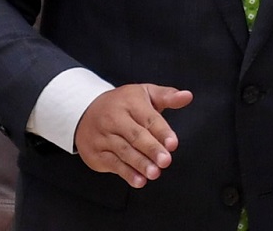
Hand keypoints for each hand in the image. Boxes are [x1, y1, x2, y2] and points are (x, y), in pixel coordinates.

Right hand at [74, 83, 193, 187]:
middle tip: (166, 161)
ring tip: (155, 173)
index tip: (173, 144)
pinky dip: (127, 173)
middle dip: (151, 149)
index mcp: (130, 102)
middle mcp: (114, 118)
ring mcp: (103, 136)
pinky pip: (113, 164)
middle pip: (136, 135)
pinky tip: (139, 180)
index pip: (148, 118)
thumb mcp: (144, 93)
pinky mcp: (96, 152)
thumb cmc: (123, 103)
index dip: (162, 132)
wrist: (84, 110)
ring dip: (140, 164)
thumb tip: (187, 96)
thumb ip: (167, 96)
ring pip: (124, 151)